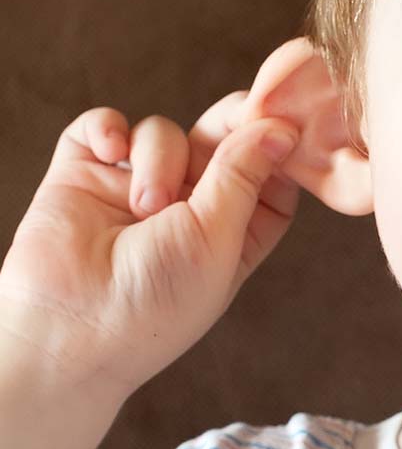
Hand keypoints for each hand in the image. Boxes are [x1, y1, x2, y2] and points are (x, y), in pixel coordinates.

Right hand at [0, 72, 301, 401]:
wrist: (67, 328)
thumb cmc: (154, 300)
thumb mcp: (216, 238)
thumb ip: (244, 176)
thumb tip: (283, 128)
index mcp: (234, 229)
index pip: (270, 173)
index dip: (278, 145)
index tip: (289, 124)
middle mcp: (188, 206)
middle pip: (221, 140)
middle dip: (230, 125)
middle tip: (236, 120)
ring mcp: (134, 187)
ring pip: (163, 132)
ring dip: (159, 159)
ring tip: (146, 207)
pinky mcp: (84, 174)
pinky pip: (102, 126)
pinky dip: (108, 129)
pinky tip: (110, 150)